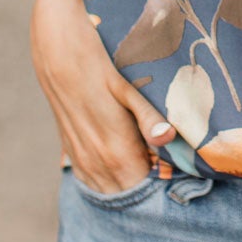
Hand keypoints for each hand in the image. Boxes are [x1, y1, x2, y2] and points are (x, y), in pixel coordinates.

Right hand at [29, 0, 175, 195]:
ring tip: (152, 172)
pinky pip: (91, 181)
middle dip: (151, 190)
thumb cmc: (98, 62)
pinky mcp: (70, 149)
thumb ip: (149, 118)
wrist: (55, 44)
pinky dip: (109, 181)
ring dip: (130, 186)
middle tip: (174, 175)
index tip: (185, 180)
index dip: (166, 188)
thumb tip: (169, 138)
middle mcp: (97, 162)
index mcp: (116, 151)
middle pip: (130, 196)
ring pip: (110, 192)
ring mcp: (81, 158)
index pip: (146, 191)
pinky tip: (123, 168)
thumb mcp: (127, 87)